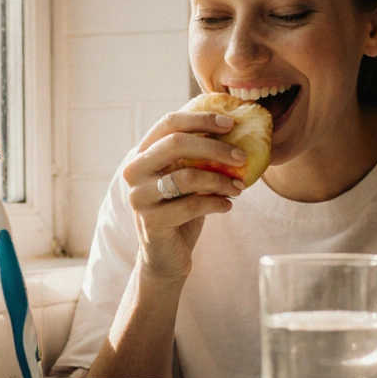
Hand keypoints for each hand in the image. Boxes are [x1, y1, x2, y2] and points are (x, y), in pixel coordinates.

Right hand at [122, 109, 248, 281]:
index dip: (200, 119)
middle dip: (215, 147)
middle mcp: (134, 171)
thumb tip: (236, 134)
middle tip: (242, 156)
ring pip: (188, 176)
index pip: (168, 123)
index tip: (230, 124)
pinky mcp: (151, 221)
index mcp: (142, 154)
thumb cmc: (180, 211)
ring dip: (220, 180)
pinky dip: (217, 203)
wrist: (165, 258)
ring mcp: (139, 197)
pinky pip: (192, 205)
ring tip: (238, 187)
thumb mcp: (187, 180)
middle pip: (176, 144)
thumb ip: (198, 158)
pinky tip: (228, 206)